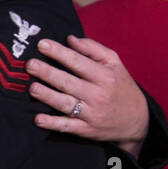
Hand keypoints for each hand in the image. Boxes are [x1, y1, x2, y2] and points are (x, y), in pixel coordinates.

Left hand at [25, 35, 148, 152]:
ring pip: (66, 104)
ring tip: (32, 88)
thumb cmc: (120, 86)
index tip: (42, 44)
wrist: (137, 121)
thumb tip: (70, 39)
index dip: (59, 52)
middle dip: (48, 73)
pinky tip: (38, 119)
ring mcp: (91, 113)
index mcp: (104, 75)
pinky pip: (67, 126)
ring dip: (48, 96)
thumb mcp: (115, 64)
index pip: (78, 62)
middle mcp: (97, 94)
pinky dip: (52, 123)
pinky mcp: (85, 130)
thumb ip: (93, 49)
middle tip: (30, 64)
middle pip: (68, 82)